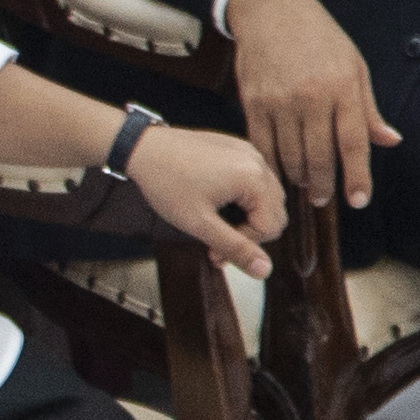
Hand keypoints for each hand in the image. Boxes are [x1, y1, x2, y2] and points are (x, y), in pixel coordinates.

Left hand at [125, 126, 285, 278]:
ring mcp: (248, 151)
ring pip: (266, 196)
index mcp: (253, 178)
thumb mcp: (200, 224)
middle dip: (248, 232)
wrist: (144, 148)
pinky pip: (254, 179)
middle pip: (274, 212)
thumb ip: (235, 248)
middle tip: (214, 242)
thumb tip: (264, 271)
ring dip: (246, 215)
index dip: (245, 245)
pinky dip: (242, 196)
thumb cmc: (168, 184)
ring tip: (214, 222)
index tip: (214, 251)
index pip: (271, 227)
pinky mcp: (237, 148)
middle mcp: (258, 161)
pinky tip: (216, 200)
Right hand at [228, 0, 394, 210]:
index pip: (353, 143)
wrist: (272, 10)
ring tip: (304, 183)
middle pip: (319, 157)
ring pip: (290, 156)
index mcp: (342, 86)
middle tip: (325, 198)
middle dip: (324, 186)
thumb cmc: (319, 38)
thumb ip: (368, 108)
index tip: (359, 201)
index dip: (357, 177)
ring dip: (299, 178)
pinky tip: (279, 169)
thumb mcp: (353, 65)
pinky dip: (272, 164)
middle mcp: (312, 95)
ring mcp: (280, 100)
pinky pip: (263, 145)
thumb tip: (390, 141)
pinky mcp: (254, 101)